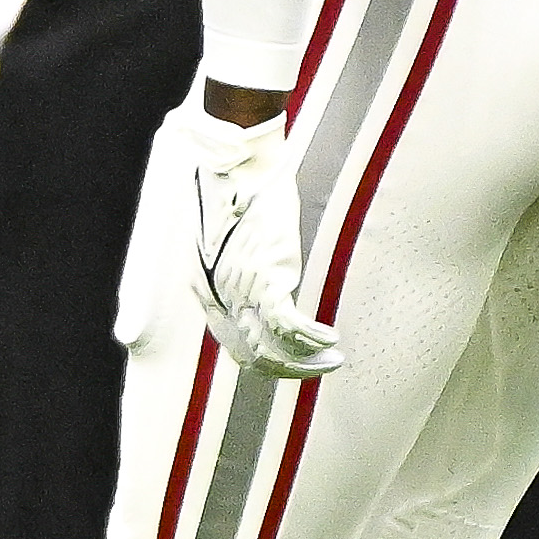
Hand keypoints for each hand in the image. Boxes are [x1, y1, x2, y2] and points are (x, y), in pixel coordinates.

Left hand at [183, 106, 339, 378]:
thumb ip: (229, 267)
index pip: (231, 343)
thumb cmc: (232, 195)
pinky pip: (290, 325)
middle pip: (251, 354)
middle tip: (313, 369)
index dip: (259, 359)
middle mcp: (223, 298)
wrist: (238, 169)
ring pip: (273, 347)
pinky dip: (312, 338)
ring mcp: (245, 292)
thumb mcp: (220, 239)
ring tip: (330, 359)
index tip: (284, 360)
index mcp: (208, 290)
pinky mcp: (269, 279)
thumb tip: (247, 278)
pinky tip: (330, 339)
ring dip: (305, 361)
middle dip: (286, 369)